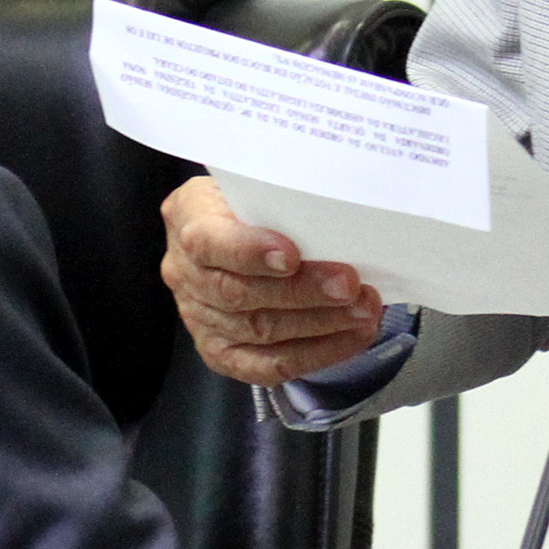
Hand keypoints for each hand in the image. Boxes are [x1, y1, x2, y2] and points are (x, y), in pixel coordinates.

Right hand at [159, 176, 383, 387]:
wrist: (234, 231)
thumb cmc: (253, 202)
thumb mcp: (256, 183)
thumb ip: (280, 199)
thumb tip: (335, 218)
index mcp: (188, 216)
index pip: (208, 241)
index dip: (250, 252)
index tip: (293, 256)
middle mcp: (184, 271)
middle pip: (239, 293)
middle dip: (302, 292)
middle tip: (350, 287)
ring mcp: (198, 316)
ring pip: (258, 331)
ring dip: (320, 324)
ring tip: (364, 312)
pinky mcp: (219, 351)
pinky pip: (265, 365)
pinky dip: (315, 354)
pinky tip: (350, 339)